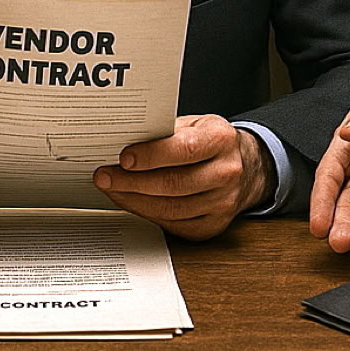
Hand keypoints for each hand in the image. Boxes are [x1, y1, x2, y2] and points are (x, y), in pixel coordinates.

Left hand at [94, 114, 273, 240]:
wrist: (243, 168)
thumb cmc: (210, 143)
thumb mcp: (194, 125)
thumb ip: (165, 133)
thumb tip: (123, 142)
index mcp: (222, 140)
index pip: (185, 150)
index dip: (151, 156)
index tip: (124, 158)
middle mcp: (227, 172)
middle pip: (174, 184)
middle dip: (132, 182)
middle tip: (105, 176)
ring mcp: (222, 203)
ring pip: (171, 208)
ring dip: (134, 200)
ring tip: (112, 189)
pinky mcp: (212, 226)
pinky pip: (173, 223)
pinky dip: (148, 213)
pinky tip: (131, 202)